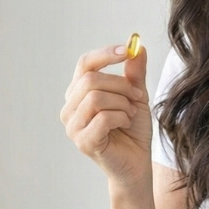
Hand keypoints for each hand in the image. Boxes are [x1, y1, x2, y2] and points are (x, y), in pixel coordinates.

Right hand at [61, 42, 151, 186]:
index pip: (84, 64)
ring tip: (130, 114)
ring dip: (122, 103)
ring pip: (95, 98)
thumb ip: (134, 73)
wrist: (137, 162)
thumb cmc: (133, 130)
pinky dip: (120, 117)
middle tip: (137, 96)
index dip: (105, 54)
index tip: (127, 50)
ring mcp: (73, 126)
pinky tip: (125, 124)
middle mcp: (70, 108)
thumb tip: (138, 46)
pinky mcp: (83, 142)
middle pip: (90, 79)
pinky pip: (102, 118)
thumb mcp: (136, 96)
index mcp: (79, 93)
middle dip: (120, 85)